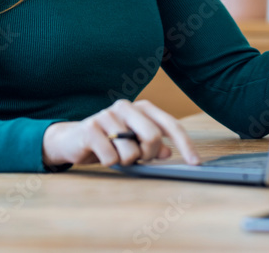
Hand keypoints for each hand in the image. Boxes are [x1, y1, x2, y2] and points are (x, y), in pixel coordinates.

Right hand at [41, 99, 200, 167]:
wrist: (72, 140)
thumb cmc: (110, 142)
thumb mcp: (135, 144)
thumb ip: (153, 146)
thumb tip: (167, 152)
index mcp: (141, 107)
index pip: (170, 125)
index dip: (185, 144)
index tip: (196, 163)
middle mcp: (125, 106)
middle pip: (153, 137)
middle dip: (147, 155)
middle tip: (137, 158)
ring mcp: (106, 115)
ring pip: (131, 152)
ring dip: (125, 161)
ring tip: (114, 153)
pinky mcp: (90, 128)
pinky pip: (111, 157)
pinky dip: (109, 162)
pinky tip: (100, 153)